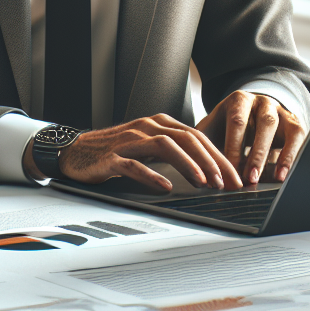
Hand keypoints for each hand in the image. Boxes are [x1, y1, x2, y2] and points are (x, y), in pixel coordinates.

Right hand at [34, 114, 243, 191]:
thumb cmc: (115, 152)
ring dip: (188, 164)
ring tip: (204, 182)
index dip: (218, 156)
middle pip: (187, 138)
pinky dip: (151, 175)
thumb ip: (174, 152)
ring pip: (166, 146)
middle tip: (227, 182)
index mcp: (159, 123)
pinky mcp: (111, 157)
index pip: (197, 136)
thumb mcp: (148, 148)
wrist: (75, 152)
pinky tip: (165, 187)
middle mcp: (146, 127)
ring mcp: (128, 140)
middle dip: (211, 161)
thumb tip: (208, 171)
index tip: (234, 176)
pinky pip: (134, 165)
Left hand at [197, 91, 305, 184]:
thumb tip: (195, 170)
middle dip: (257, 153)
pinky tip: (285, 175)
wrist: (251, 113)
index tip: (228, 171)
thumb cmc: (227, 126)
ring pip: (287, 130)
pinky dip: (293, 157)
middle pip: (264, 124)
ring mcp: (281, 112)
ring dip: (281, 156)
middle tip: (250, 179)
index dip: (233, 147)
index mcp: (239, 100)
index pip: (237, 121)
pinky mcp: (295, 124)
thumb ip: (205, 145)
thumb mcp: (214, 129)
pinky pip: (298, 139)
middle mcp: (263, 102)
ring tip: (275, 179)